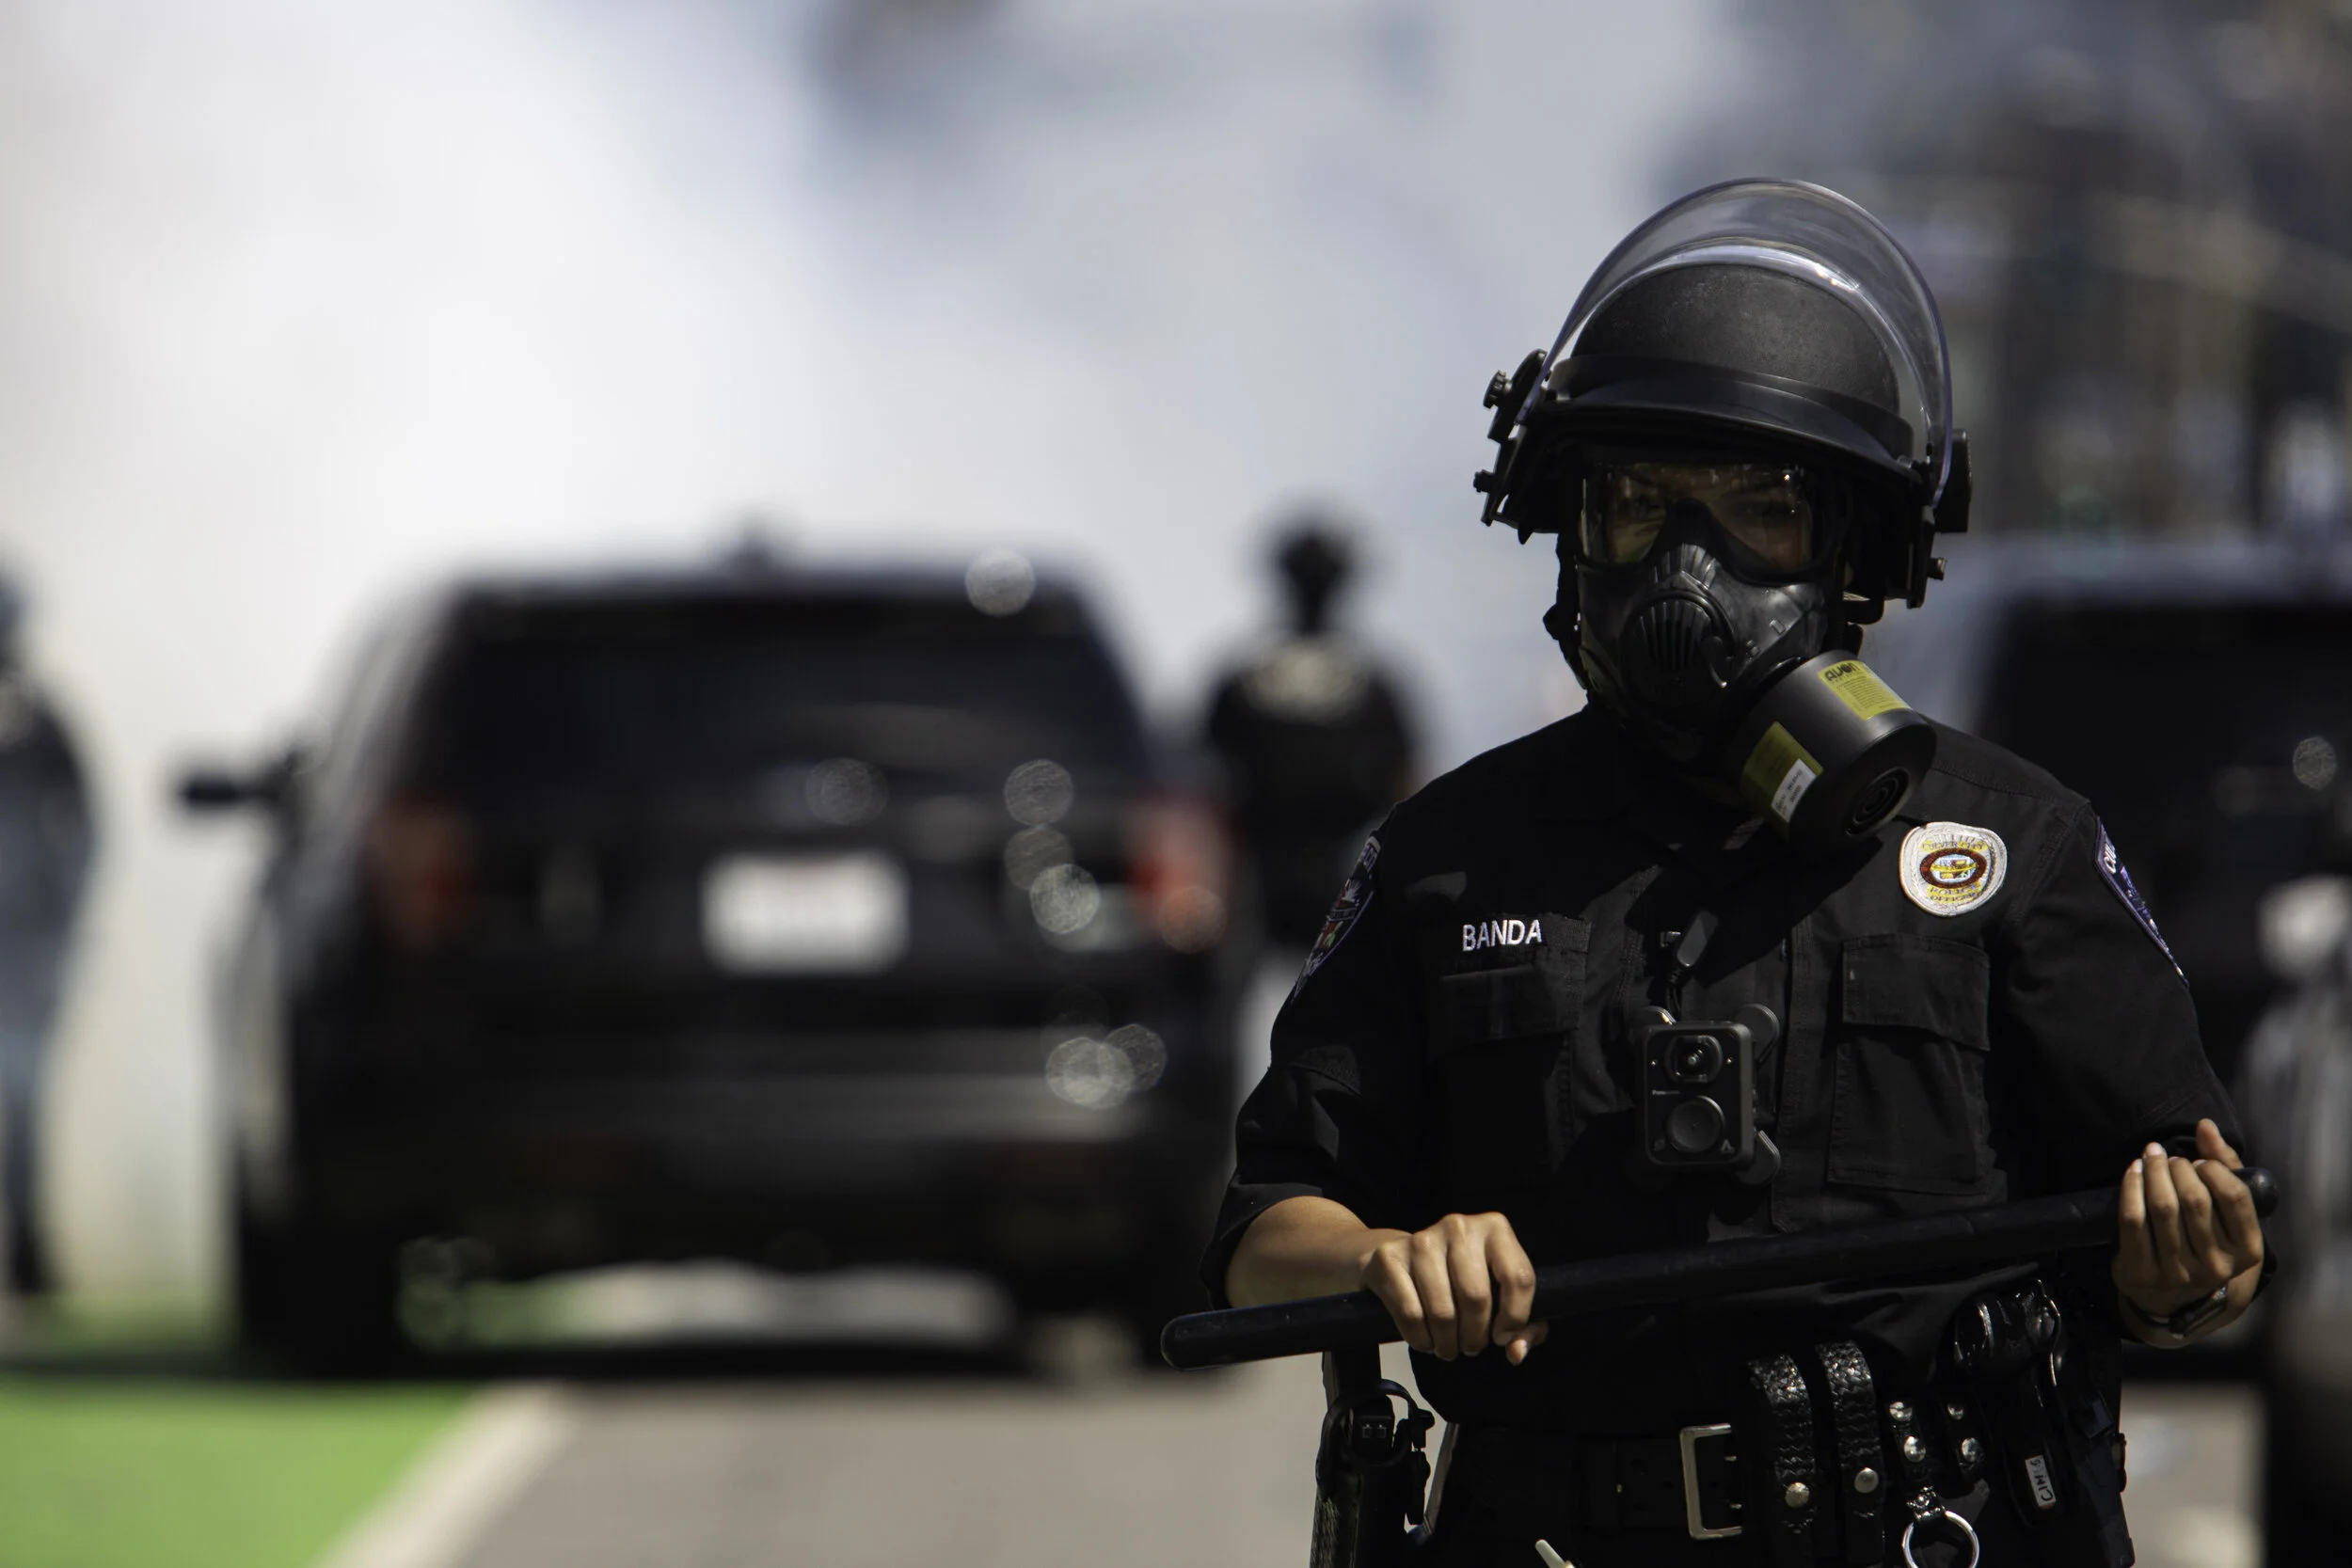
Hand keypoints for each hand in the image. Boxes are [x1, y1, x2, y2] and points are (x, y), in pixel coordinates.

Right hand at [1359, 1211, 1549, 1363]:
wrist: (1401, 1261)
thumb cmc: (1460, 1282)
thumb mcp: (1500, 1299)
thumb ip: (1523, 1329)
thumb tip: (1515, 1351)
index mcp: (1494, 1228)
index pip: (1518, 1277)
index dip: (1515, 1317)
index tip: (1501, 1337)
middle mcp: (1458, 1226)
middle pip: (1476, 1297)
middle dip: (1475, 1336)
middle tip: (1470, 1347)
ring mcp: (1421, 1239)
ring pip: (1443, 1311)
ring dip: (1447, 1342)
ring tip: (1448, 1346)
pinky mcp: (1389, 1257)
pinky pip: (1410, 1314)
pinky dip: (1420, 1338)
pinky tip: (1425, 1340)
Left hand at [2112, 1118, 2263, 1340]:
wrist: (2171, 1295)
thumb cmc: (2204, 1240)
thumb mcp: (2226, 1211)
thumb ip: (2224, 1165)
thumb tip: (2206, 1125)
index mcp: (2247, 1251)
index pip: (2235, 1198)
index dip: (2214, 1169)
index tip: (2200, 1161)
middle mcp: (2216, 1267)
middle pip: (2194, 1200)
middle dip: (2178, 1168)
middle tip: (2170, 1158)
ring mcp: (2177, 1273)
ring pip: (2161, 1207)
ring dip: (2154, 1171)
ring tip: (2152, 1156)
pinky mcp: (2142, 1272)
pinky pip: (2132, 1220)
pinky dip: (2130, 1187)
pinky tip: (2134, 1169)